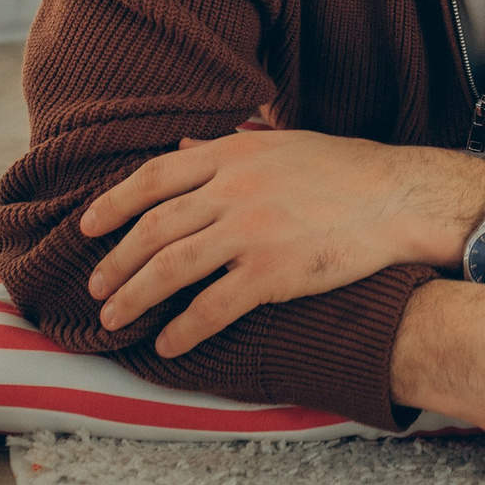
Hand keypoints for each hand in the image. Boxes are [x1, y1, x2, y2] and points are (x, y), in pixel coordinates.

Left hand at [80, 130, 484, 356]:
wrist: (397, 198)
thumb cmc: (343, 169)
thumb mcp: (279, 143)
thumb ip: (224, 147)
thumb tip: (179, 148)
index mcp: (231, 155)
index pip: (152, 179)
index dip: (112, 205)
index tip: (87, 228)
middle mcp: (233, 190)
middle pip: (152, 229)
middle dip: (116, 262)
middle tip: (96, 286)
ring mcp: (250, 232)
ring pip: (170, 269)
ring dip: (134, 297)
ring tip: (114, 318)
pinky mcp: (272, 273)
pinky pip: (211, 307)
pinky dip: (182, 329)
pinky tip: (167, 342)